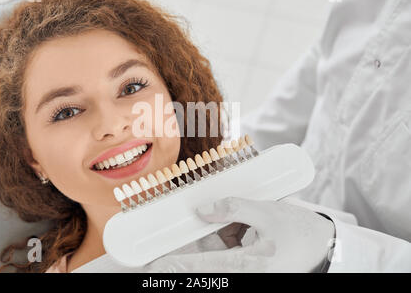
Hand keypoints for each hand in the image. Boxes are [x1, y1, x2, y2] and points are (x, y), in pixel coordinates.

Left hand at [143, 197, 334, 272]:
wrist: (326, 246)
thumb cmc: (302, 231)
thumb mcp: (269, 212)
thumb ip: (233, 208)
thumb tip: (204, 209)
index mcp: (251, 265)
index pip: (205, 267)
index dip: (178, 266)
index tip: (155, 266)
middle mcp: (246, 272)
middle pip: (207, 261)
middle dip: (188, 249)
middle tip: (166, 242)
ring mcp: (248, 270)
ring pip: (216, 254)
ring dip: (209, 236)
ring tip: (209, 223)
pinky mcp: (250, 265)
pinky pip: (227, 250)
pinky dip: (223, 234)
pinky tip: (224, 221)